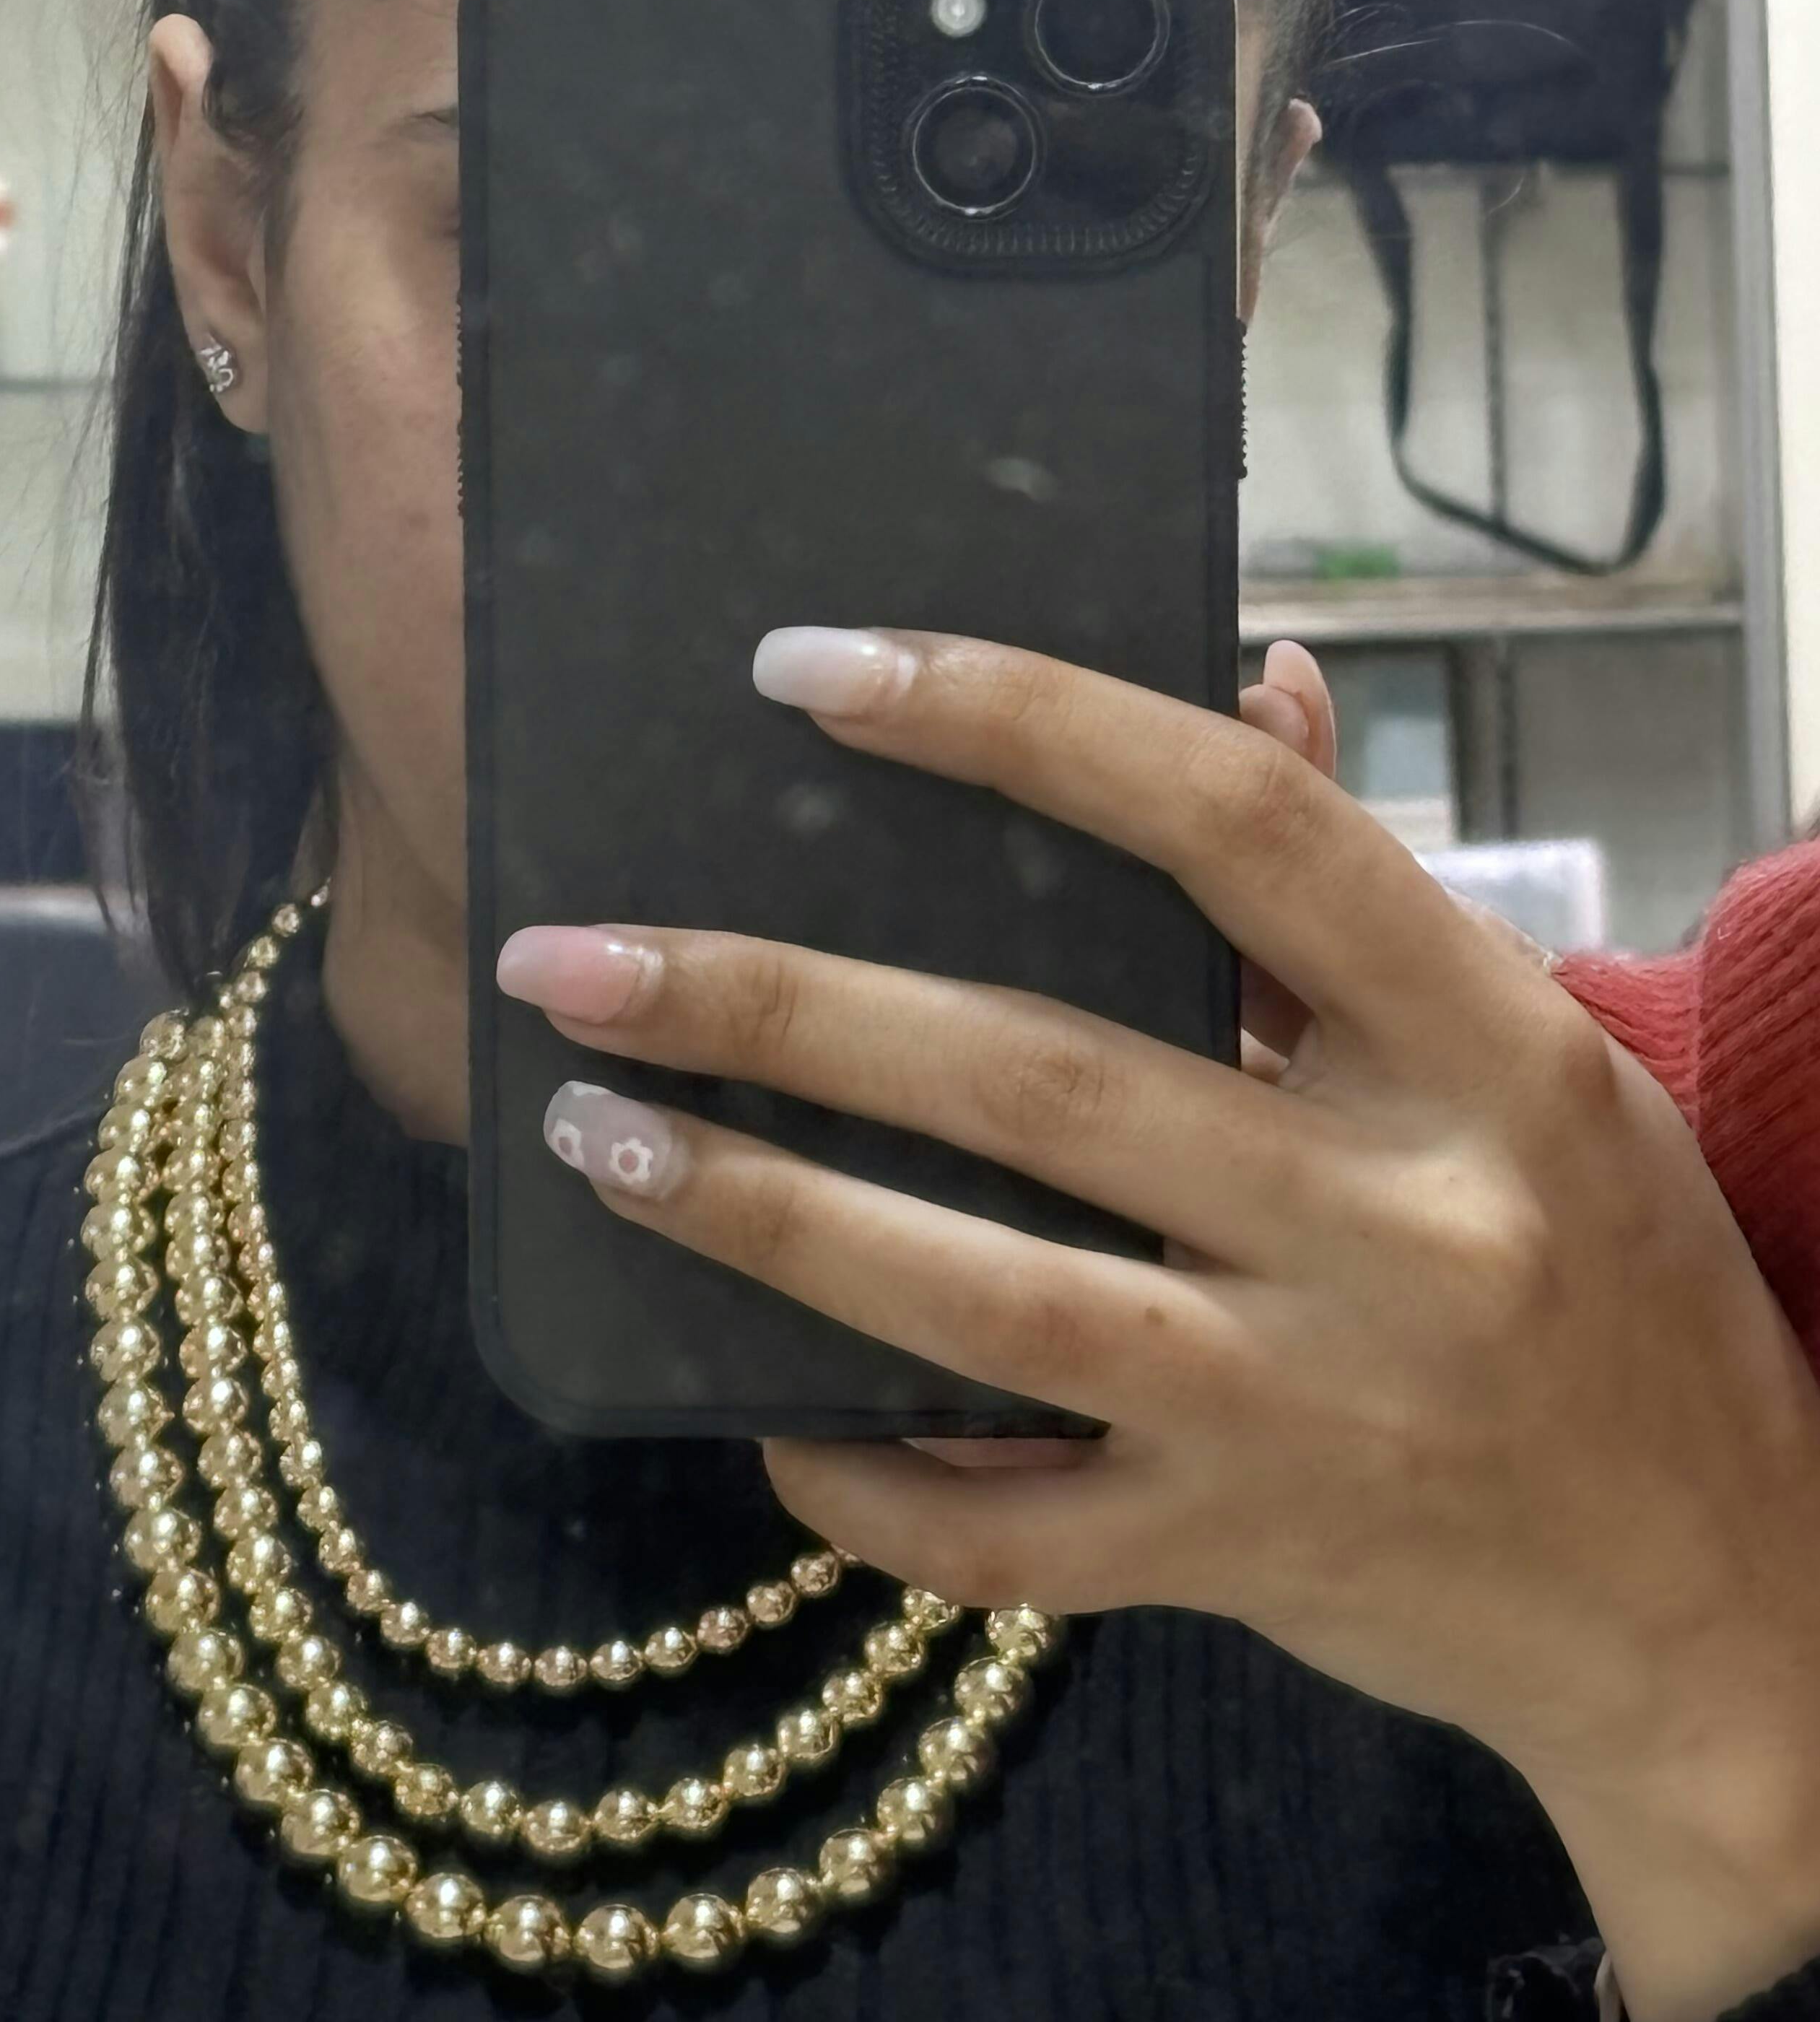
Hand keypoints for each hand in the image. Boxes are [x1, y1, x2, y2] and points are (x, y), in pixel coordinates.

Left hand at [500, 626, 1819, 2021]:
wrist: (1727, 1608)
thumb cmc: (1615, 1278)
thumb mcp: (1534, 1052)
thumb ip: (1355, 880)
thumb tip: (1241, 674)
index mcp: (1481, 1047)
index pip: (1234, 827)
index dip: (1016, 722)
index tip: (814, 671)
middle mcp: (1399, 1223)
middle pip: (1039, 1074)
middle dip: (778, 1004)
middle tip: (574, 958)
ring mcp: (1311, 1412)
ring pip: (985, 1301)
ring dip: (761, 1213)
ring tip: (590, 1133)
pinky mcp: (1245, 1567)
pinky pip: (1007, 1537)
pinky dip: (865, 1479)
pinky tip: (750, 1411)